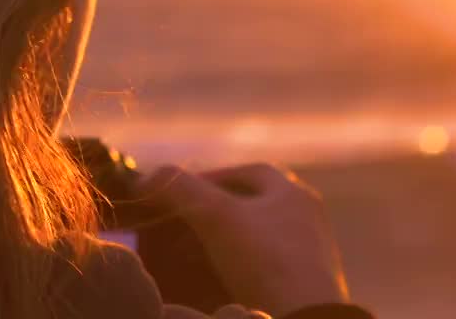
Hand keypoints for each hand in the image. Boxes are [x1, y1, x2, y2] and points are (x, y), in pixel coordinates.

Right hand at [140, 163, 350, 317]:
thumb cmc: (263, 259)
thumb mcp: (215, 215)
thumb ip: (180, 187)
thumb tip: (145, 178)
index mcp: (293, 192)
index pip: (249, 171)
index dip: (211, 176)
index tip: (180, 192)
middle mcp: (307, 217)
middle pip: (252, 204)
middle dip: (213, 210)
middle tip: (182, 223)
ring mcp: (309, 253)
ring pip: (257, 236)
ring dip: (223, 239)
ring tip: (192, 253)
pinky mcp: (304, 285)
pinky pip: (263, 265)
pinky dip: (237, 265)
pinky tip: (216, 277)